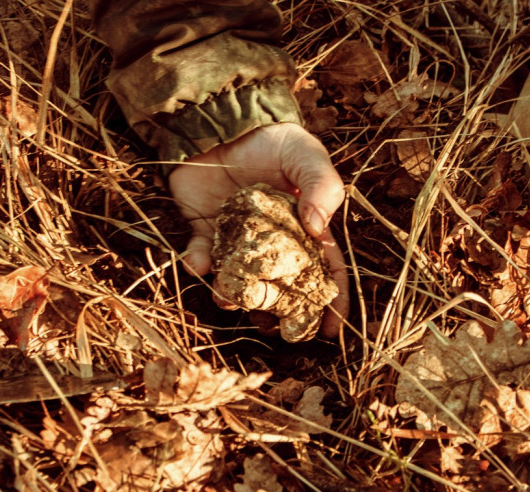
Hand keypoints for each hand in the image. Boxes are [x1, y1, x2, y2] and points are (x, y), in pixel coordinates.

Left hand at [169, 123, 347, 336]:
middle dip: (277, 310)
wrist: (222, 122)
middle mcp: (270, 240)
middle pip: (279, 285)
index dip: (330, 302)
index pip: (323, 270)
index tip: (330, 332)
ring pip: (238, 279)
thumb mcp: (306, 155)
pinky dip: (198, 263)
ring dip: (234, 295)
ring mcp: (236, 238)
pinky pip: (201, 255)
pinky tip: (198, 264)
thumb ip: (321, 187)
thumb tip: (318, 228)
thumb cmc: (272, 139)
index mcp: (303, 228)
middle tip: (272, 326)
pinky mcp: (204, 229)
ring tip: (229, 300)